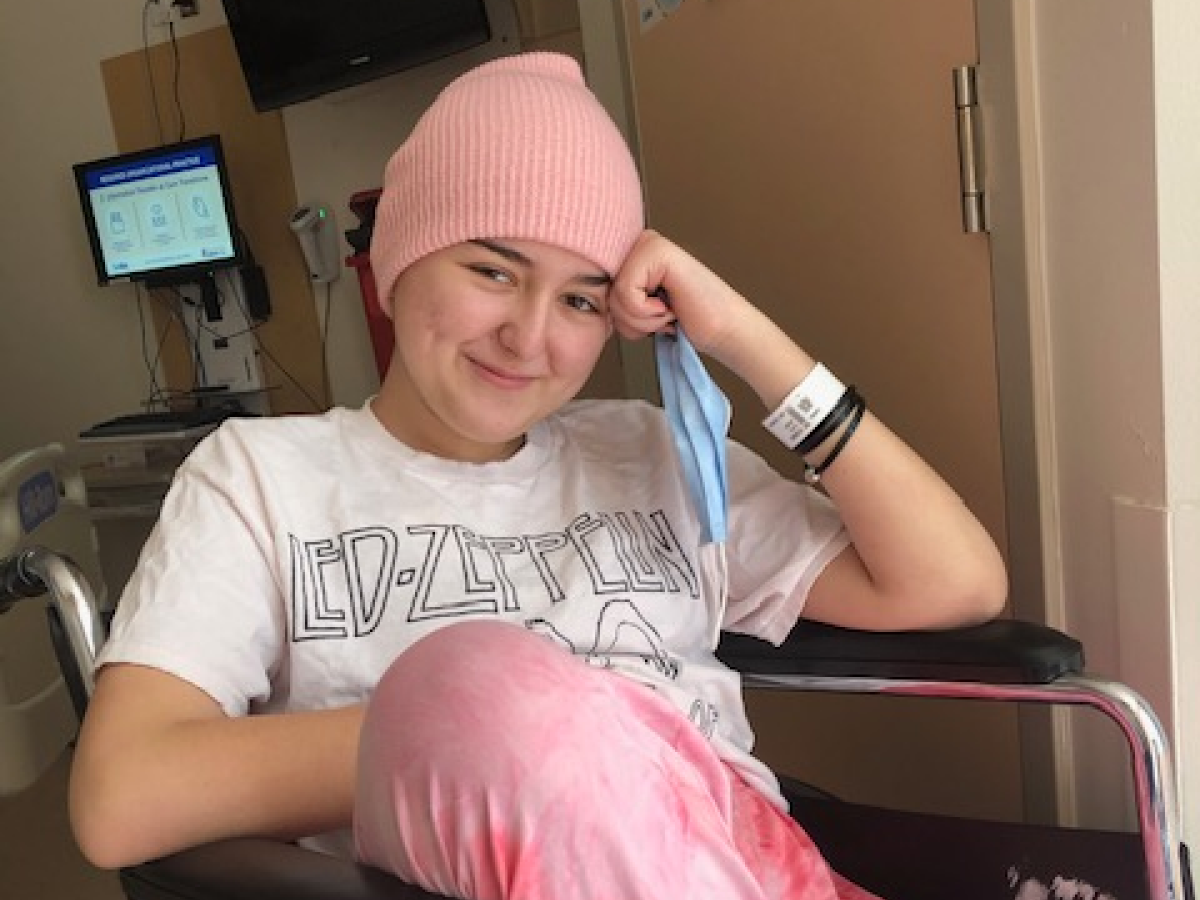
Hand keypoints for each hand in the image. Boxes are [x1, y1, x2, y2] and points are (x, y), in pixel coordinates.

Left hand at [609, 230, 750, 355]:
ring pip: (614, 297)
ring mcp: (648, 243)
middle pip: (603, 295)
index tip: (651, 316)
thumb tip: (579, 300)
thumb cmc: (684, 323)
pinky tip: (670, 307)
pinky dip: (648, 313)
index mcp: (630, 255)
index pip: (595, 291)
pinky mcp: (657, 251)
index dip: (621, 317)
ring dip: (642, 319)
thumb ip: (611, 299)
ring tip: (667, 310)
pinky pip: (626, 294)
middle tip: (662, 314)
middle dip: (630, 320)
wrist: (723, 330)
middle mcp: (637, 243)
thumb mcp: (635, 311)